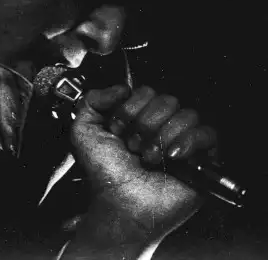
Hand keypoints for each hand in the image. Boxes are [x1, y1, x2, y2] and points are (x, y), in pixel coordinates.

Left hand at [69, 85, 216, 253]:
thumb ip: (92, 99)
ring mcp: (182, 141)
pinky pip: (208, 133)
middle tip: (133, 146)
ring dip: (162, 137)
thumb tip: (121, 88)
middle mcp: (161, 125)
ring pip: (187, 114)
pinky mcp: (201, 159)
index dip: (130, 109)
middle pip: (167, 99)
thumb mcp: (84, 130)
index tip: (118, 129)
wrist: (119, 203)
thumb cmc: (104, 172)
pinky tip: (171, 157)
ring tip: (149, 157)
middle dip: (144, 124)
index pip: (146, 91)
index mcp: (138, 116)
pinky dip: (188, 142)